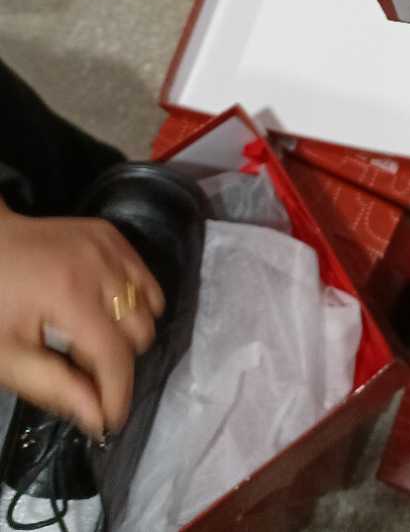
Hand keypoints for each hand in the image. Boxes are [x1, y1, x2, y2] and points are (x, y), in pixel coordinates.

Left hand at [0, 203, 164, 436]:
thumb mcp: (7, 356)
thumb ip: (53, 387)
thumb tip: (98, 418)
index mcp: (70, 296)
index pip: (114, 356)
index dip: (117, 394)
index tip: (110, 421)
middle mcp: (100, 265)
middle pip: (140, 332)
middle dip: (117, 359)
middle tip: (82, 364)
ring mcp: (110, 245)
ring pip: (149, 306)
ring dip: (127, 331)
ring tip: (91, 335)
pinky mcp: (112, 234)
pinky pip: (144, 278)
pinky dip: (133, 300)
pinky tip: (103, 308)